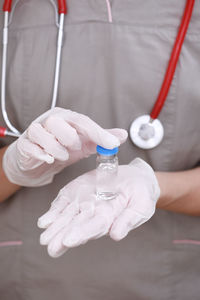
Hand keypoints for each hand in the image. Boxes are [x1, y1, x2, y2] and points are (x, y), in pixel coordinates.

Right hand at [3, 107, 126, 186]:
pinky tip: (48, 159)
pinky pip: (29, 146)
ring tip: (62, 156)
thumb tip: (122, 135)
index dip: (98, 133)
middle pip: (58, 121)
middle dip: (69, 138)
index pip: (82, 121)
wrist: (38, 163)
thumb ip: (101, 139)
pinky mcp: (24, 145)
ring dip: (56, 148)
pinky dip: (40, 154)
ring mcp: (34, 132)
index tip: (112, 144)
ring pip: (41, 132)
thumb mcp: (84, 144)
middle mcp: (49, 121)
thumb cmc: (61, 148)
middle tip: (74, 148)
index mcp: (65, 117)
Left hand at [38, 158, 159, 257]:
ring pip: (67, 217)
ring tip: (44, 236)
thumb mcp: (141, 206)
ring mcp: (83, 204)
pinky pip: (64, 203)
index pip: (94, 228)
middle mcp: (93, 214)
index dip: (82, 233)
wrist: (135, 178)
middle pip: (76, 226)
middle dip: (63, 236)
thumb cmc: (140, 194)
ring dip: (55, 227)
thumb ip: (128, 220)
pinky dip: (54, 211)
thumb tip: (116, 235)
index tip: (69, 240)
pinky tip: (44, 222)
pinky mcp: (77, 193)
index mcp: (109, 219)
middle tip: (51, 246)